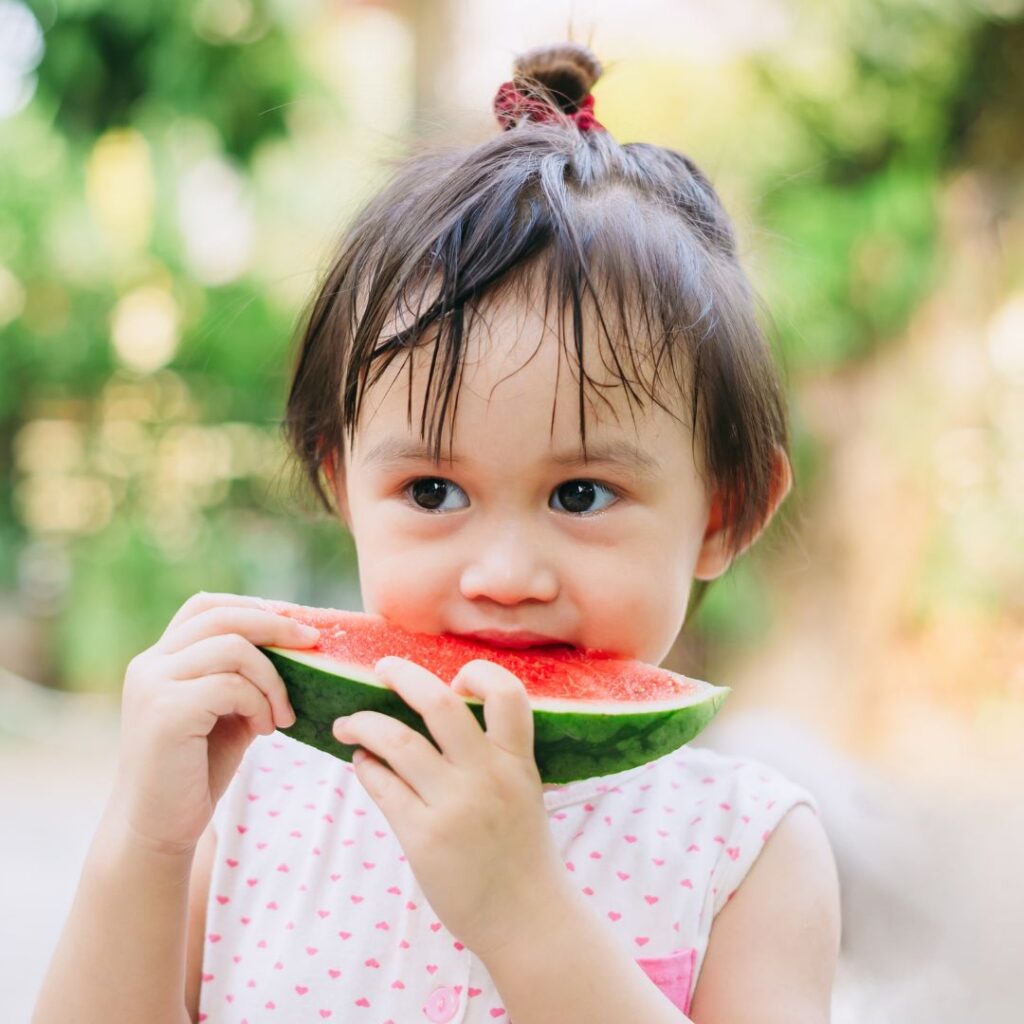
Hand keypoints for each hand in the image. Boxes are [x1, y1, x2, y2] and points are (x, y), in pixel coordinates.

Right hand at [107, 592, 320, 854]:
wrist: (158, 828)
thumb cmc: (198, 770)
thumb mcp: (229, 711)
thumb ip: (247, 677)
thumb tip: (301, 643)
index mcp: (161, 658)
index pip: (206, 606)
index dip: (254, 608)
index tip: (295, 627)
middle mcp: (149, 664)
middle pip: (221, 617)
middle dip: (276, 625)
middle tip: (314, 644)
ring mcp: (152, 686)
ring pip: (232, 648)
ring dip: (272, 679)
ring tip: (281, 713)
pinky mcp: (164, 713)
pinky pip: (230, 685)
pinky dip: (259, 702)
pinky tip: (264, 729)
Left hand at [333, 656, 574, 961]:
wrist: (527, 918)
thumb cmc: (521, 850)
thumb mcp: (523, 789)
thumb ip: (493, 753)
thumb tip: (441, 711)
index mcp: (517, 760)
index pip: (506, 694)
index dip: (478, 674)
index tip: (454, 679)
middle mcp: (487, 776)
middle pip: (438, 703)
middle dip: (402, 676)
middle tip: (382, 669)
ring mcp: (453, 806)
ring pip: (397, 741)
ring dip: (364, 723)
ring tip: (349, 724)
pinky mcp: (423, 837)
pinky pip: (382, 786)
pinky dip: (366, 766)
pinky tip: (362, 762)